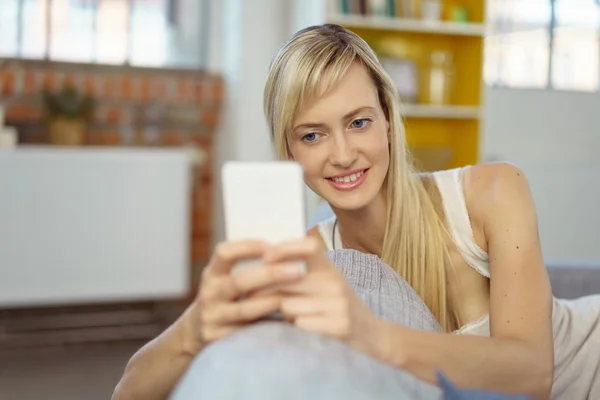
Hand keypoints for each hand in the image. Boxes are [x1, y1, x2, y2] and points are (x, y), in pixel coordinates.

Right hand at [187, 239, 306, 351]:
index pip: (224, 253)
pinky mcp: (220, 339)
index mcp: (212, 273)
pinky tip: (287, 318)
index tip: (271, 246)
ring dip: (274, 300)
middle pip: (240, 281)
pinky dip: (269, 324)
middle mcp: (210, 294)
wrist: (195, 332)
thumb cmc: (222, 297)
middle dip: (271, 274)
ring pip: (247, 309)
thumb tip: (282, 250)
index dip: (247, 247)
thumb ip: (245, 267)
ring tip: (297, 294)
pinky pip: (249, 331)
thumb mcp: (223, 278)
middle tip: (297, 270)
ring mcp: (214, 318)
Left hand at [261, 237, 383, 357]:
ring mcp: (338, 304)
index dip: (286, 247)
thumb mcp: (328, 285)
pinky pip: (299, 324)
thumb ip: (304, 275)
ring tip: (297, 318)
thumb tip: (265, 264)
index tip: (266, 257)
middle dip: (267, 293)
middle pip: (286, 281)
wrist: (373, 336)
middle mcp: (335, 282)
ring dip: (285, 315)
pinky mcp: (338, 326)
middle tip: (258, 300)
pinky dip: (297, 329)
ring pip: (288, 305)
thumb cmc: (340, 310)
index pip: (310, 246)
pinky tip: (307, 330)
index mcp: (331, 269)